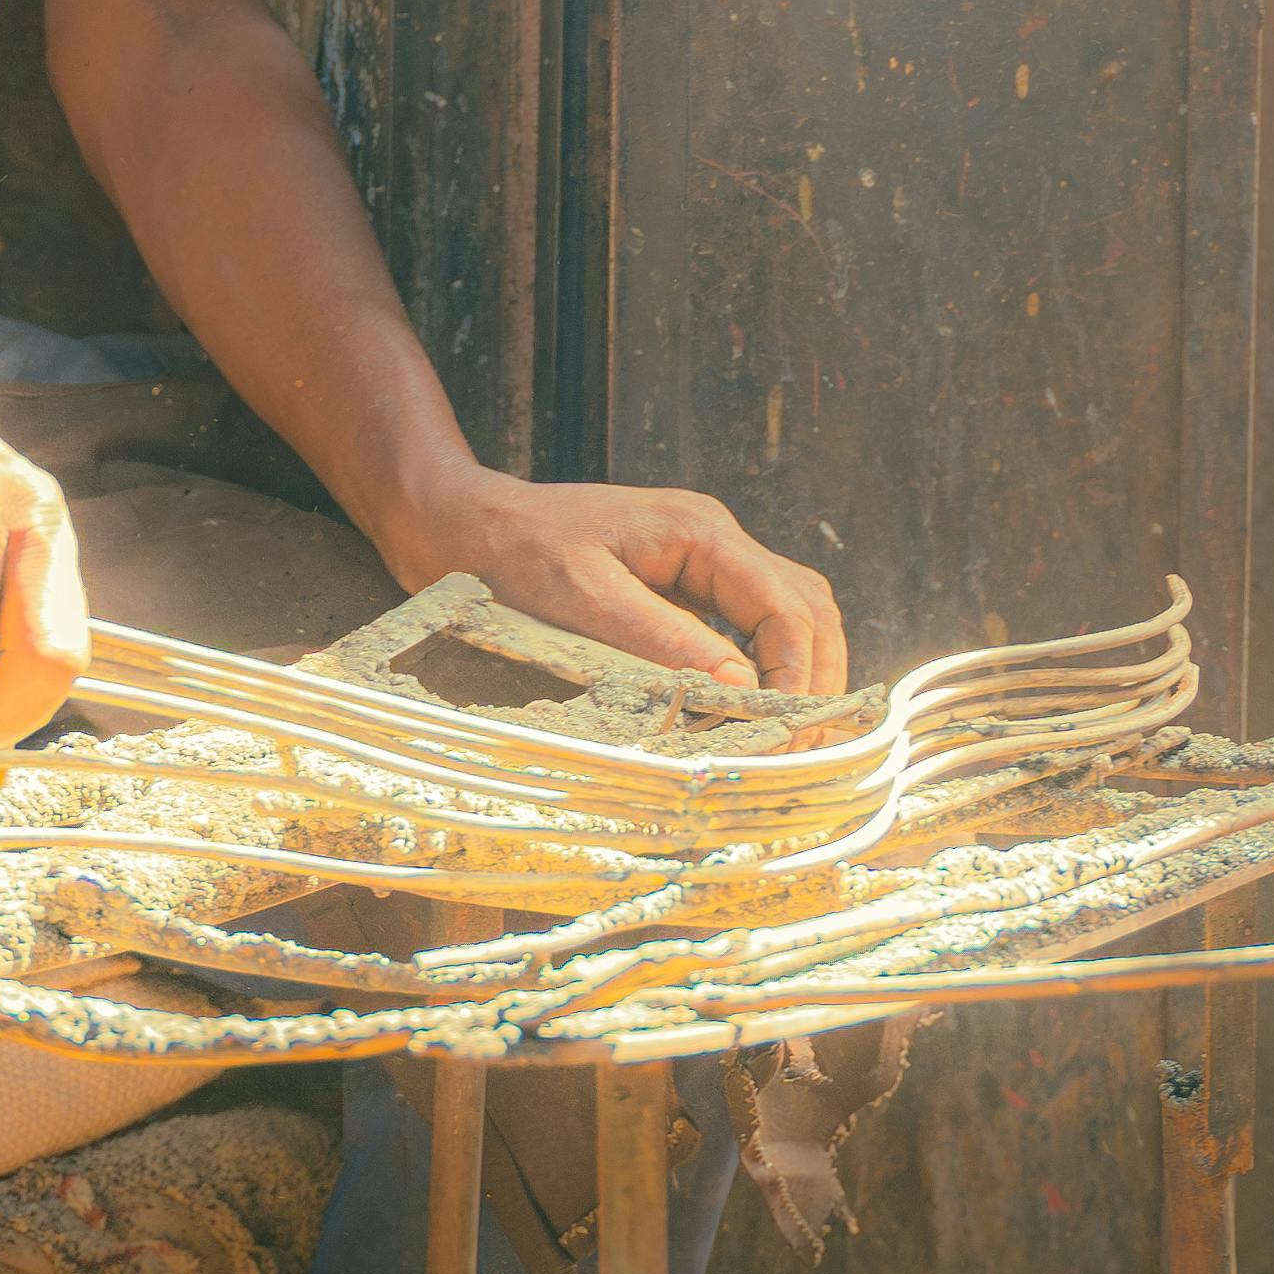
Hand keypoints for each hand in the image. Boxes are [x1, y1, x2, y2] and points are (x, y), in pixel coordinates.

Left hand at [384, 471, 849, 695]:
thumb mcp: (583, 601)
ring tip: (787, 741)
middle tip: (804, 749)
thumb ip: (663, 642)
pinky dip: (758, 672)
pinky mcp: (678, 589)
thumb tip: (740, 692)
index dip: (800, 676)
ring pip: (783, 616)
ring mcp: (699, 564)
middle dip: (815, 678)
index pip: (787, 606)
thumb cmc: (511, 554)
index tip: (790, 737)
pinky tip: (745, 717)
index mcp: (700, 532)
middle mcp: (713, 542)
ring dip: (795, 676)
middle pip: (804, 608)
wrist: (459, 525)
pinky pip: (742, 628)